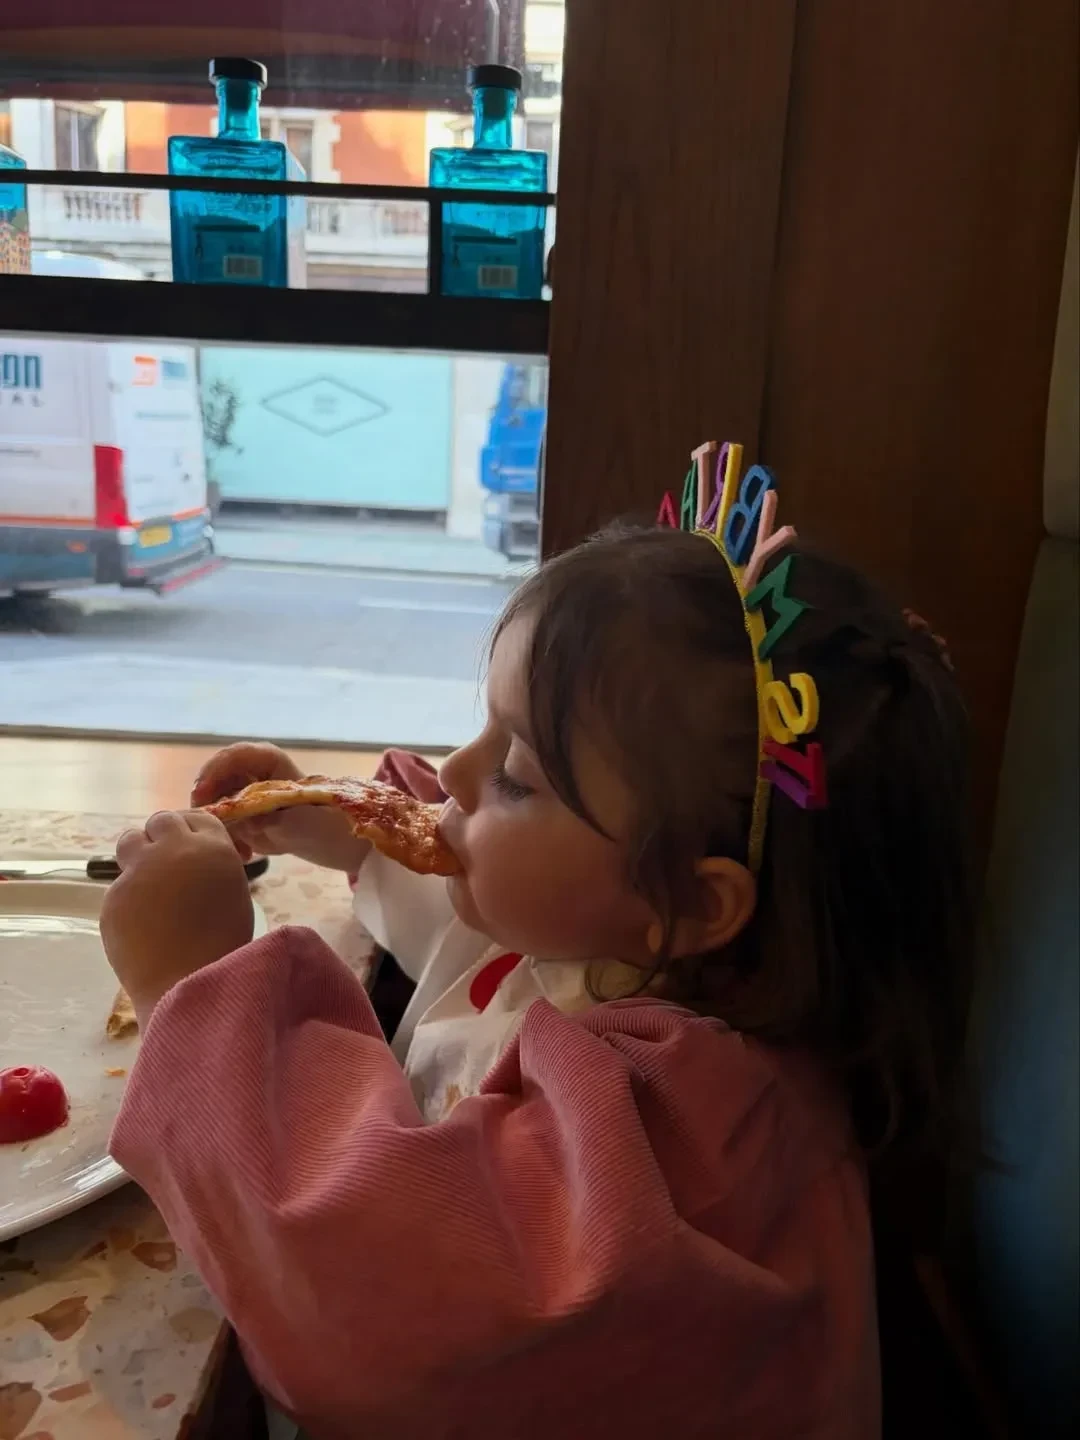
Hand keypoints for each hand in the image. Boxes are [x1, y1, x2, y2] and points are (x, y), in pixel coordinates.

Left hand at [100, 811, 253, 1020]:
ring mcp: (139, 871)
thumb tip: (194, 862)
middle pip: (160, 820)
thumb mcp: (233, 894)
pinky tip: (140, 923)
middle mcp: (174, 850)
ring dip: (137, 852)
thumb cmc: (224, 945)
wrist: (189, 982)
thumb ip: (213, 867)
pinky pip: (119, 885)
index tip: (187, 844)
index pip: (196, 817)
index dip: (190, 829)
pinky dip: (129, 898)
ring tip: (146, 881)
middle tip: (166, 863)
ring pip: (129, 840)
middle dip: (161, 836)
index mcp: (213, 849)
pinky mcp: (113, 896)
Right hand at [191, 742, 369, 871]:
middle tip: (210, 829)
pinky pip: (228, 827)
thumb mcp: (299, 822)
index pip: (233, 755)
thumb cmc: (330, 826)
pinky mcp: (250, 820)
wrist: (346, 846)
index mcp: (270, 762)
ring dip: (222, 829)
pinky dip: (231, 841)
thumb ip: (263, 818)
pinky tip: (245, 856)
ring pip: (218, 807)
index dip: (212, 772)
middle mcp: (256, 775)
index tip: (201, 796)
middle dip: (212, 807)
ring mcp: (250, 797)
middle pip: (218, 781)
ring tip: (239, 851)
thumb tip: (235, 819)